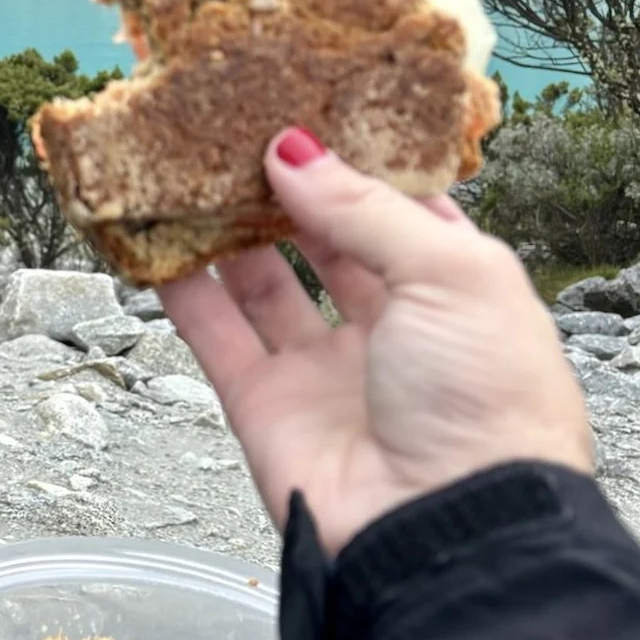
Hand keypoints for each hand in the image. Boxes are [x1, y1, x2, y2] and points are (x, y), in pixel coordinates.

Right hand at [158, 127, 594, 556]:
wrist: (443, 528)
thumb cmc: (484, 402)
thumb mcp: (453, 274)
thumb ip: (365, 208)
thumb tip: (292, 152)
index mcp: (455, 293)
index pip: (400, 211)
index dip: (357, 163)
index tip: (308, 110)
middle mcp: (389, 329)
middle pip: (323, 242)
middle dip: (284, 191)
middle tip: (236, 133)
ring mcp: (322, 369)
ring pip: (260, 284)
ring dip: (226, 231)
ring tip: (188, 172)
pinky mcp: (263, 405)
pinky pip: (213, 334)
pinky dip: (181, 289)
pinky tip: (155, 240)